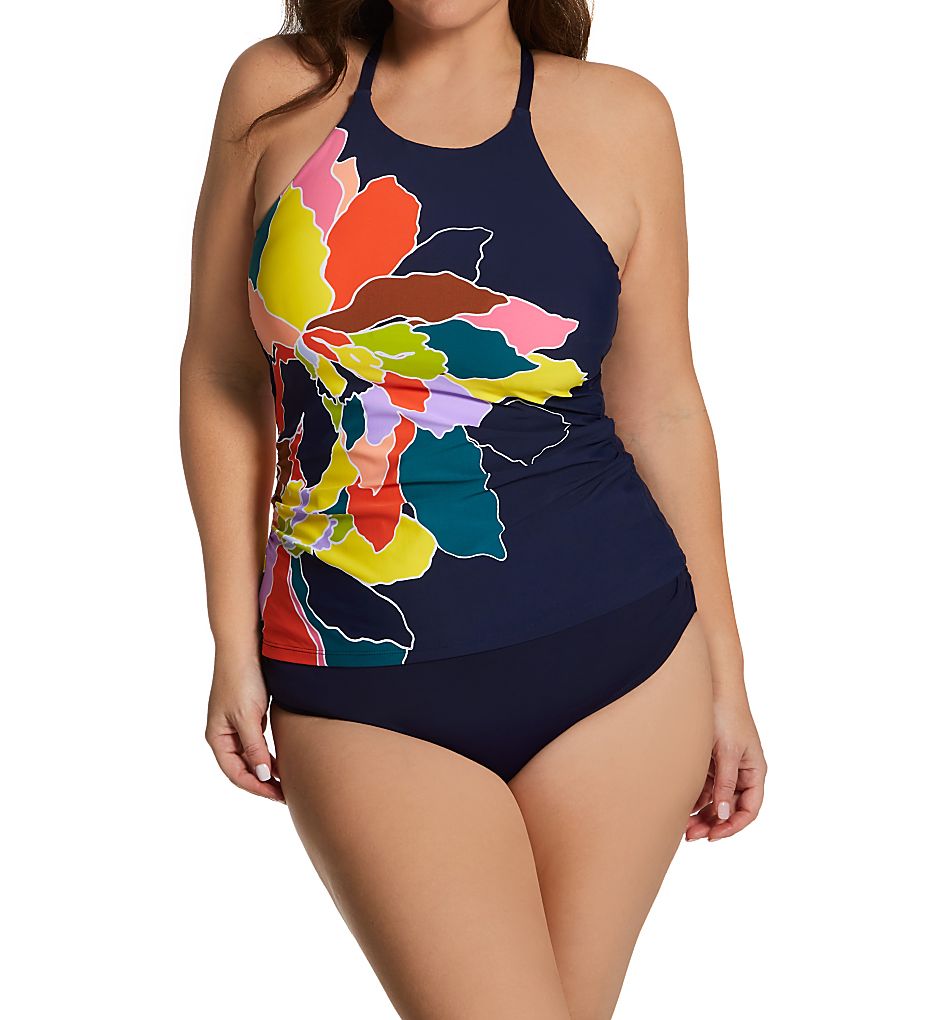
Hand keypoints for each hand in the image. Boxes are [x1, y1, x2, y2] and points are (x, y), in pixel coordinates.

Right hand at [205, 649, 284, 802]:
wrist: (244, 648)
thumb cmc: (242, 680)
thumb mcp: (248, 717)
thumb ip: (254, 748)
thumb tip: (262, 776)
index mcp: (217, 738)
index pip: (236, 773)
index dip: (256, 787)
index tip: (278, 795)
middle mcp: (223, 735)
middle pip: (242, 769)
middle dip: (262, 783)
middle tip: (285, 795)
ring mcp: (235, 726)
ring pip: (251, 757)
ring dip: (266, 770)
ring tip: (286, 782)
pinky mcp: (248, 716)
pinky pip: (257, 743)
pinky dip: (268, 754)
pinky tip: (282, 760)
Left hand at [685, 688, 765, 840]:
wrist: (713, 686)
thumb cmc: (726, 715)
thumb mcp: (726, 752)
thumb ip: (726, 784)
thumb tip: (724, 816)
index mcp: (754, 771)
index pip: (749, 809)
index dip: (733, 826)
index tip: (713, 836)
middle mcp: (742, 772)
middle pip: (730, 808)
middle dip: (713, 824)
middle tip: (691, 835)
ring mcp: (725, 767)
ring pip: (716, 800)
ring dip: (701, 813)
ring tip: (682, 825)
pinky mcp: (710, 760)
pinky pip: (704, 786)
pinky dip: (694, 797)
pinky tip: (680, 805)